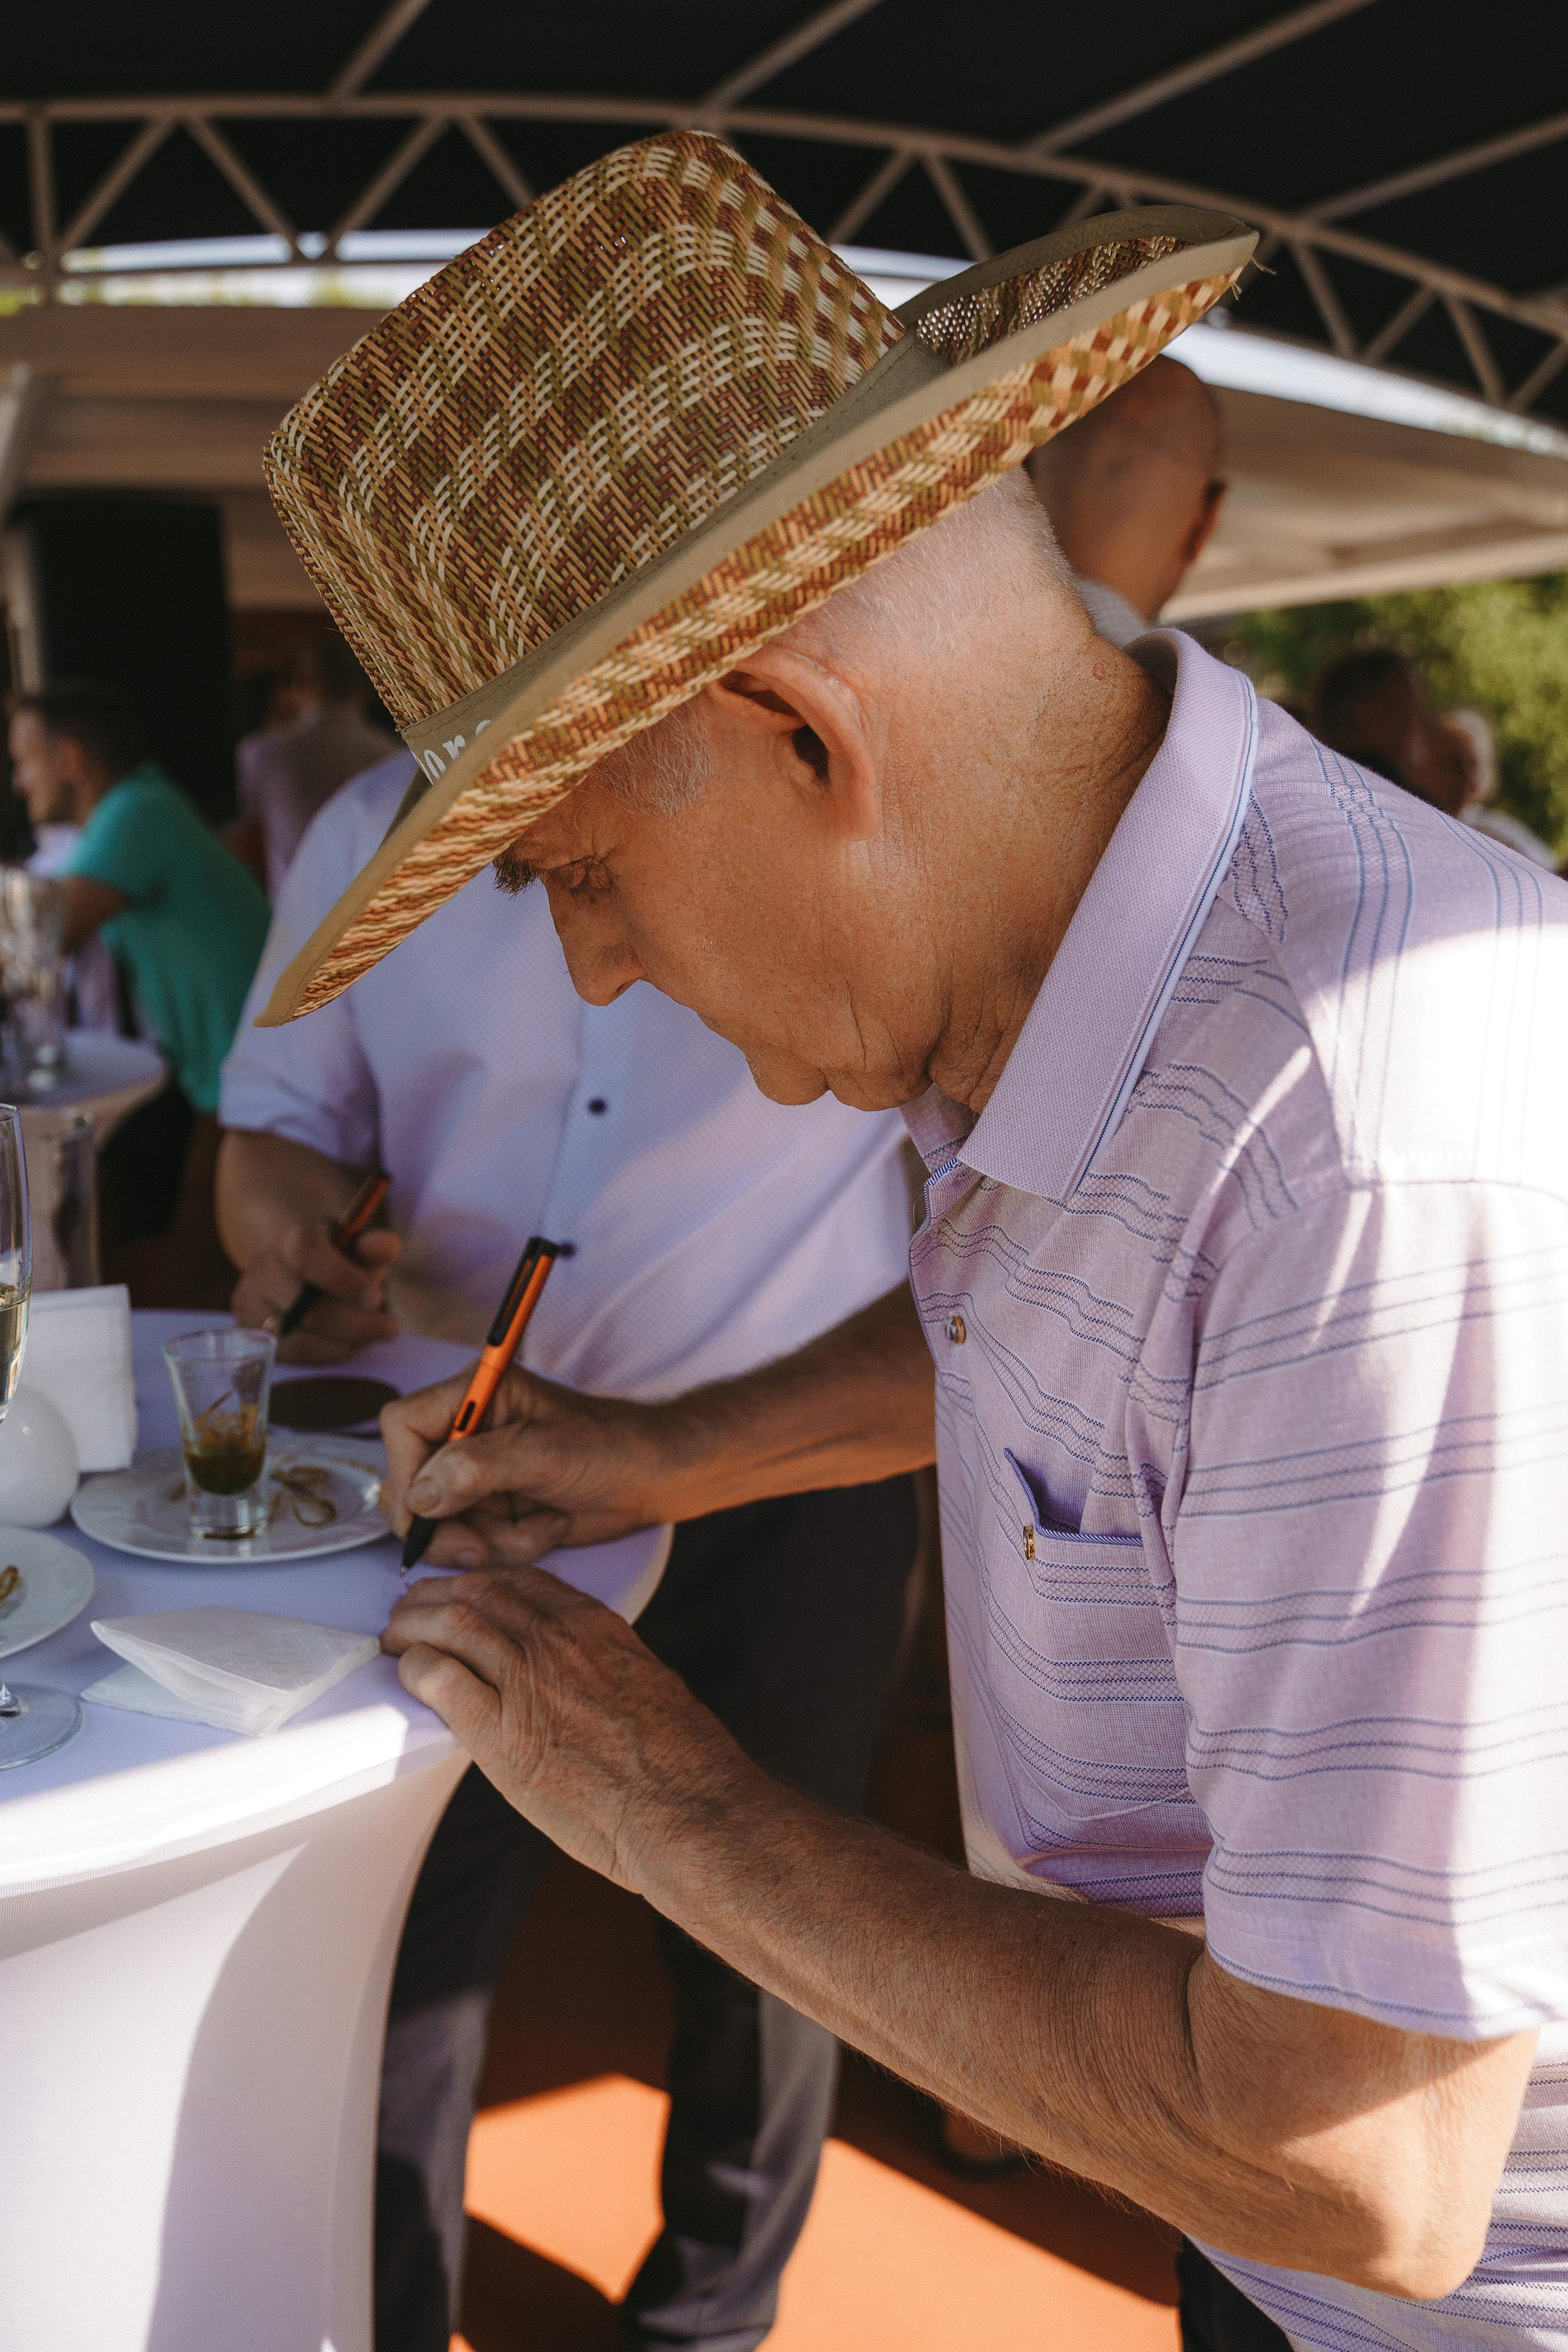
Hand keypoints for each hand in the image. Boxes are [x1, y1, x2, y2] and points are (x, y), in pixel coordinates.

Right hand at [230, 1220, 402, 1363]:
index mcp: (291, 1239)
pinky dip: (328, 1353)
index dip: (342, 1278)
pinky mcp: (251, 1335)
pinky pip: (293, 1354)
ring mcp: (250, 1303)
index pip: (306, 1255)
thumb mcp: (358, 1248)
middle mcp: (262, 1269)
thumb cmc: (337, 1259)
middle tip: (389, 1327)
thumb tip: (387, 1246)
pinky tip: (349, 1344)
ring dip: (346, 1342)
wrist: (299, 1273)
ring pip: (300, 1337)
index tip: (376, 1296)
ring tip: (373, 1336)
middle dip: (354, 1322)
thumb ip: (374, 1247)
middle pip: (304, 1307)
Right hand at [380, 1366, 678, 1567]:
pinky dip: (508, 1547)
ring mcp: (478, 1474)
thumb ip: (475, 1468)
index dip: (404, 1471)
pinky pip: (473, 1540)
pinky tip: (547, 1528)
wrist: (653, 1479)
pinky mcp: (495, 1507)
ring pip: (441, 1523)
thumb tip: (419, 1496)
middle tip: (481, 1545)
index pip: (402, 1425)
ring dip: (486, 1540)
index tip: (426, 1512)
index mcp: (474, 1395)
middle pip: (409, 1484)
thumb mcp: (543, 1452)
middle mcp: (467, 1432)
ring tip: (537, 1529)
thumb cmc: (608, 1447)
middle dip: (446, 1524)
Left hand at [383, 1567, 742, 1882]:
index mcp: (596, 1627)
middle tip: (411, 1613)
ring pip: (451, 1624)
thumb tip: (576, 1679)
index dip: (480, 1583)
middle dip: (435, 1597)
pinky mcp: (502, 1735)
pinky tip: (409, 1676)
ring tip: (395, 1639)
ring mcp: (528, 1682)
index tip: (461, 1595)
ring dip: (413, 1626)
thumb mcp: (647, 1686)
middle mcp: (558, 1641)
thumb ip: (603, 1669)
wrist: (685, 1811)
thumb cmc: (680, 1763)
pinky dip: (416, 1669)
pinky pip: (441, 1678)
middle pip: (478, 1592)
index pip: (521, 1580)